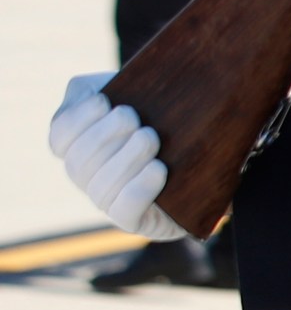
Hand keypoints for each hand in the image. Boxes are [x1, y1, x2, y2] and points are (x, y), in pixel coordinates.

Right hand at [49, 73, 184, 240]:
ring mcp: (109, 201)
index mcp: (81, 144)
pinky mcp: (136, 220)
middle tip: (135, 118)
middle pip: (79, 162)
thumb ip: (93, 88)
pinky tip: (158, 169)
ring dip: (125, 159)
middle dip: (105, 137)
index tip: (103, 100)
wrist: (211, 146)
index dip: (75, 120)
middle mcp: (89, 176)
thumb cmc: (162, 113)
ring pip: (101, 187)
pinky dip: (138, 189)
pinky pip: (124, 211)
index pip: (60, 136)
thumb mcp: (128, 91)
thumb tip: (89, 94)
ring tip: (151, 138)